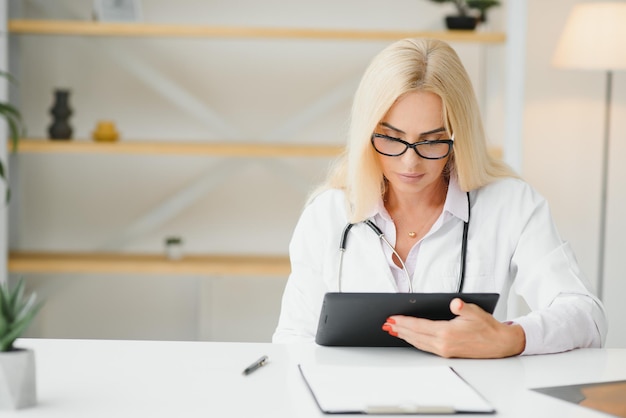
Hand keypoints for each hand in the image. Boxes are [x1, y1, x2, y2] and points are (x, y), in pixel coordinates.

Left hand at [382, 298, 525, 357]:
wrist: (500, 344)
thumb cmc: (488, 327)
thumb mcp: (476, 312)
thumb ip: (463, 307)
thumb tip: (455, 303)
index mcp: (447, 333)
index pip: (419, 326)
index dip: (404, 322)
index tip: (392, 318)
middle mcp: (443, 344)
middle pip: (415, 336)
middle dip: (399, 329)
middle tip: (386, 323)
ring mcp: (444, 350)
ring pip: (418, 343)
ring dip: (404, 336)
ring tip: (393, 329)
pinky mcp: (447, 353)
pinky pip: (425, 347)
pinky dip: (414, 341)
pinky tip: (409, 337)